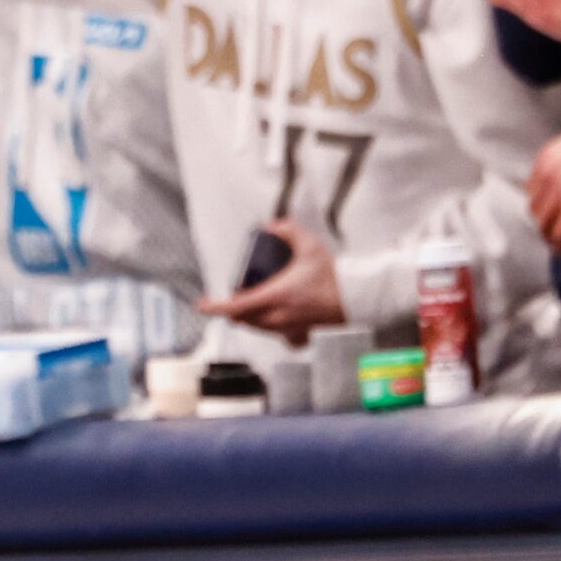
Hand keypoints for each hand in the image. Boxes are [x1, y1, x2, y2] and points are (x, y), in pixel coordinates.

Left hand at [196, 218, 344, 344]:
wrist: (359, 299)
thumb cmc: (334, 276)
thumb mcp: (310, 246)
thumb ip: (288, 231)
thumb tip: (271, 225)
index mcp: (275, 297)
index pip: (235, 306)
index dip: (215, 307)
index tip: (202, 304)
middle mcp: (278, 317)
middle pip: (243, 319)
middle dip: (234, 309)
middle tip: (236, 294)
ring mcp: (289, 329)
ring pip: (257, 328)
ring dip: (249, 318)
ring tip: (253, 302)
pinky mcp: (300, 334)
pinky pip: (276, 335)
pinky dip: (268, 326)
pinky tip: (274, 316)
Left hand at [527, 114, 560, 250]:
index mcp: (546, 158)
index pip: (531, 189)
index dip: (541, 203)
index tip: (549, 212)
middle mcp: (547, 174)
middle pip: (535, 208)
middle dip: (543, 221)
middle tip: (553, 230)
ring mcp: (560, 191)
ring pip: (543, 223)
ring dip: (549, 236)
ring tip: (558, 244)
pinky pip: (560, 232)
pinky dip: (560, 244)